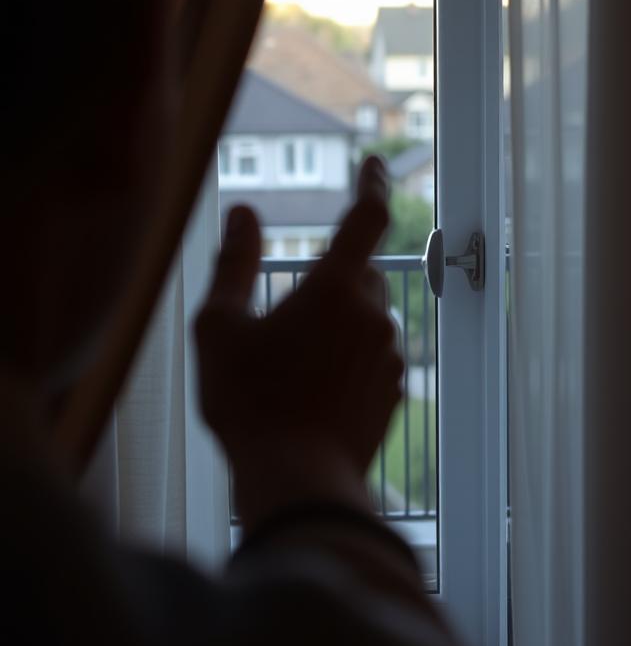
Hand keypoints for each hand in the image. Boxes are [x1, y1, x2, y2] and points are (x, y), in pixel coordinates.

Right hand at [194, 156, 402, 526]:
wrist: (298, 483)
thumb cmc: (248, 403)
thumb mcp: (219, 329)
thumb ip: (233, 264)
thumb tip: (243, 213)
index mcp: (334, 289)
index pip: (368, 217)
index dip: (373, 184)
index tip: (375, 162)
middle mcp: (373, 314)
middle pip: (360, 275)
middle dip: (332, 282)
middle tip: (287, 324)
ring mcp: (390, 354)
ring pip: (367, 317)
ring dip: (339, 324)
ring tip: (293, 370)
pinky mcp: (395, 388)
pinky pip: (373, 355)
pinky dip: (349, 358)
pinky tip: (314, 392)